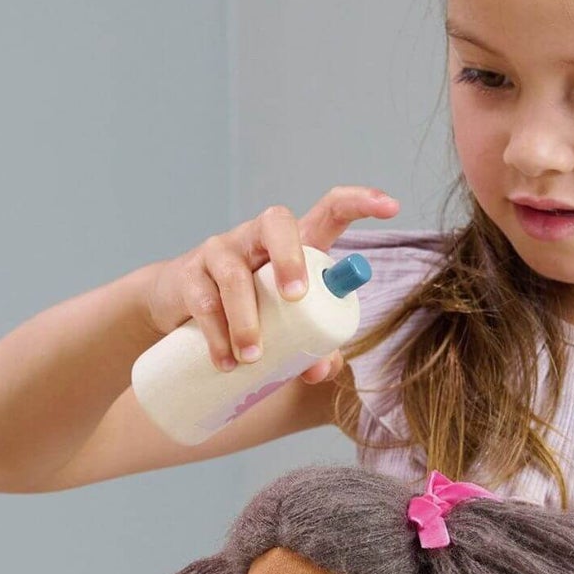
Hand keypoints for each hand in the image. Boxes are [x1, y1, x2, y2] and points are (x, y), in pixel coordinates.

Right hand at [141, 186, 399, 372]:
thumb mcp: (290, 325)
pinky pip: (203, 300)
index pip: (330, 209)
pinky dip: (217, 334)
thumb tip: (322, 371)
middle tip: (296, 298)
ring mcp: (220, 251)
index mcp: (296, 243)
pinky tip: (226, 361)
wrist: (181, 311)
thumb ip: (315, 346)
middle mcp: (257, 237)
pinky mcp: (188, 275)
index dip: (362, 202)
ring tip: (253, 357)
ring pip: (234, 274)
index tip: (392, 206)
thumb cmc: (254, 312)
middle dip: (289, 257)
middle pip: (277, 222)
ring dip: (246, 318)